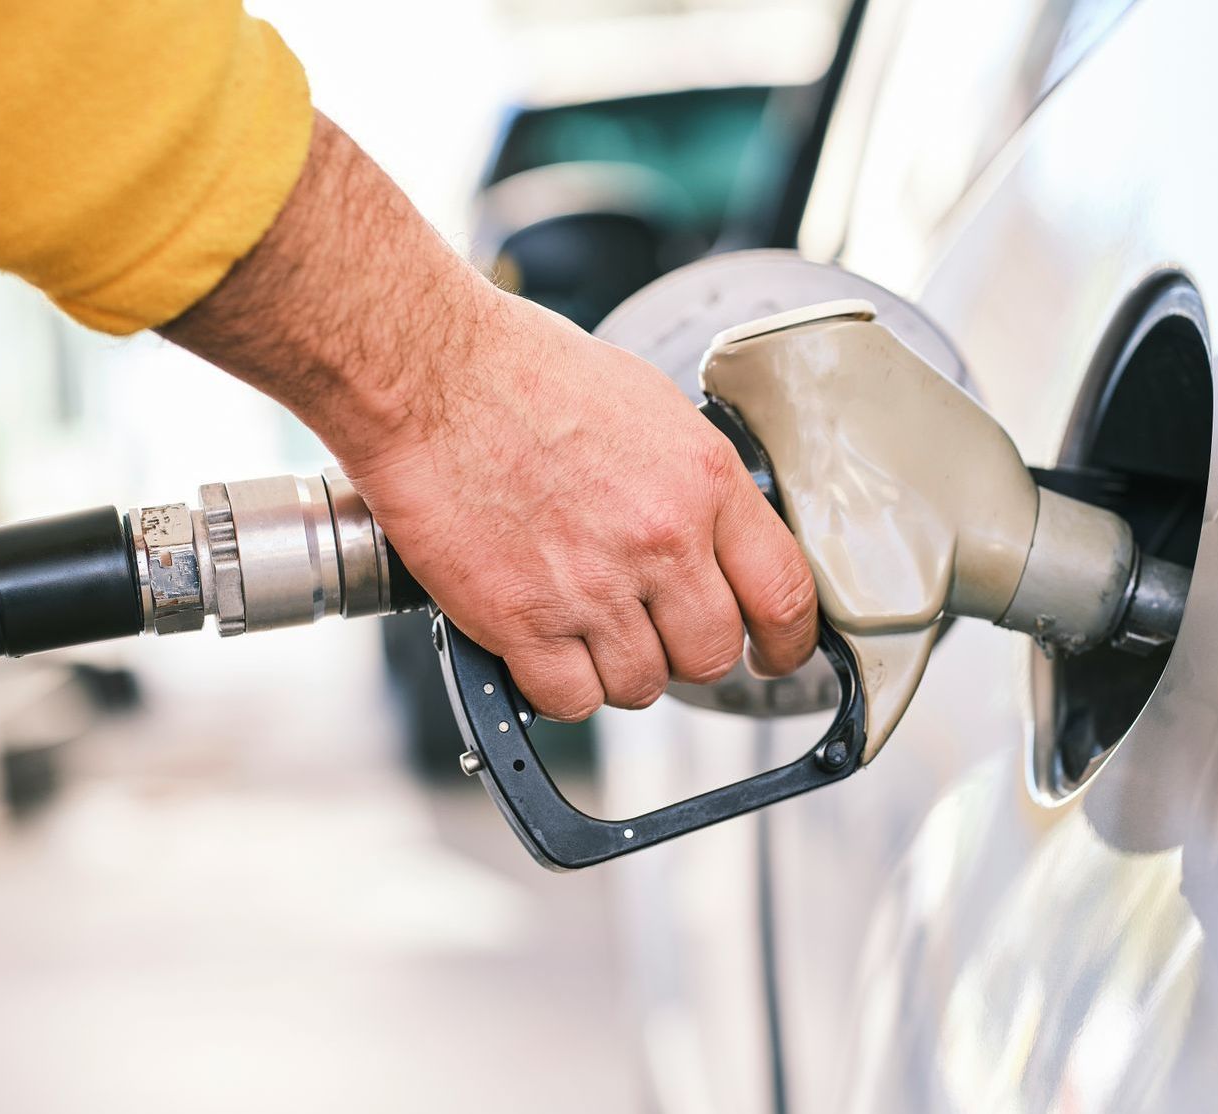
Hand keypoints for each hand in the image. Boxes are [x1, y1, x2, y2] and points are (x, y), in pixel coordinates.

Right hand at [161, 113, 817, 719]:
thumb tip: (712, 537)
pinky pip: (570, 700)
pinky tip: (541, 646)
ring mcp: (593, 587)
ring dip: (617, 668)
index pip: (785, 593)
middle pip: (711, 655)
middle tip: (652, 630)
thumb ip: (691, 482)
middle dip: (685, 652)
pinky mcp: (523, 621)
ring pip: (641, 686)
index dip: (788, 643)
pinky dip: (557, 687)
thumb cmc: (522, 372)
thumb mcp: (648, 407)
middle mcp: (661, 540)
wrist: (429, 374)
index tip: (775, 656)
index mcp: (704, 480)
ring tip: (581, 624)